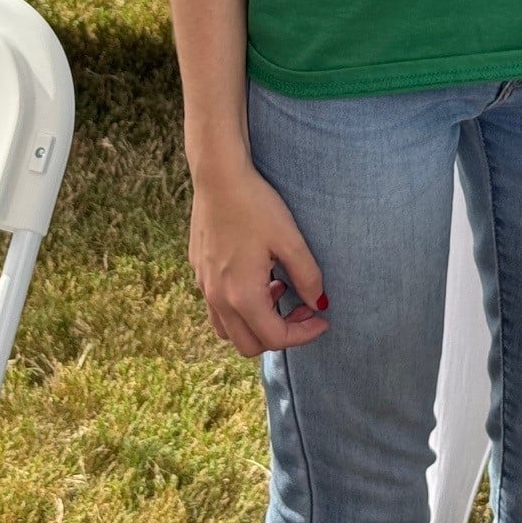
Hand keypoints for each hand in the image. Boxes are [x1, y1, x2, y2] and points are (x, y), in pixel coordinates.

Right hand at [189, 159, 329, 356]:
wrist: (218, 177)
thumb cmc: (256, 205)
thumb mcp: (290, 239)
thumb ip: (307, 276)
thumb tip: (320, 305)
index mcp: (242, 295)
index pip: (275, 338)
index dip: (304, 334)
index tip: (323, 319)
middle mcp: (218, 298)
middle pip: (249, 345)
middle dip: (280, 334)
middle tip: (303, 307)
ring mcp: (204, 287)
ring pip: (229, 331)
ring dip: (256, 323)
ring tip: (278, 289)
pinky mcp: (199, 273)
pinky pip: (218, 309)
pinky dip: (240, 307)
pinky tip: (257, 275)